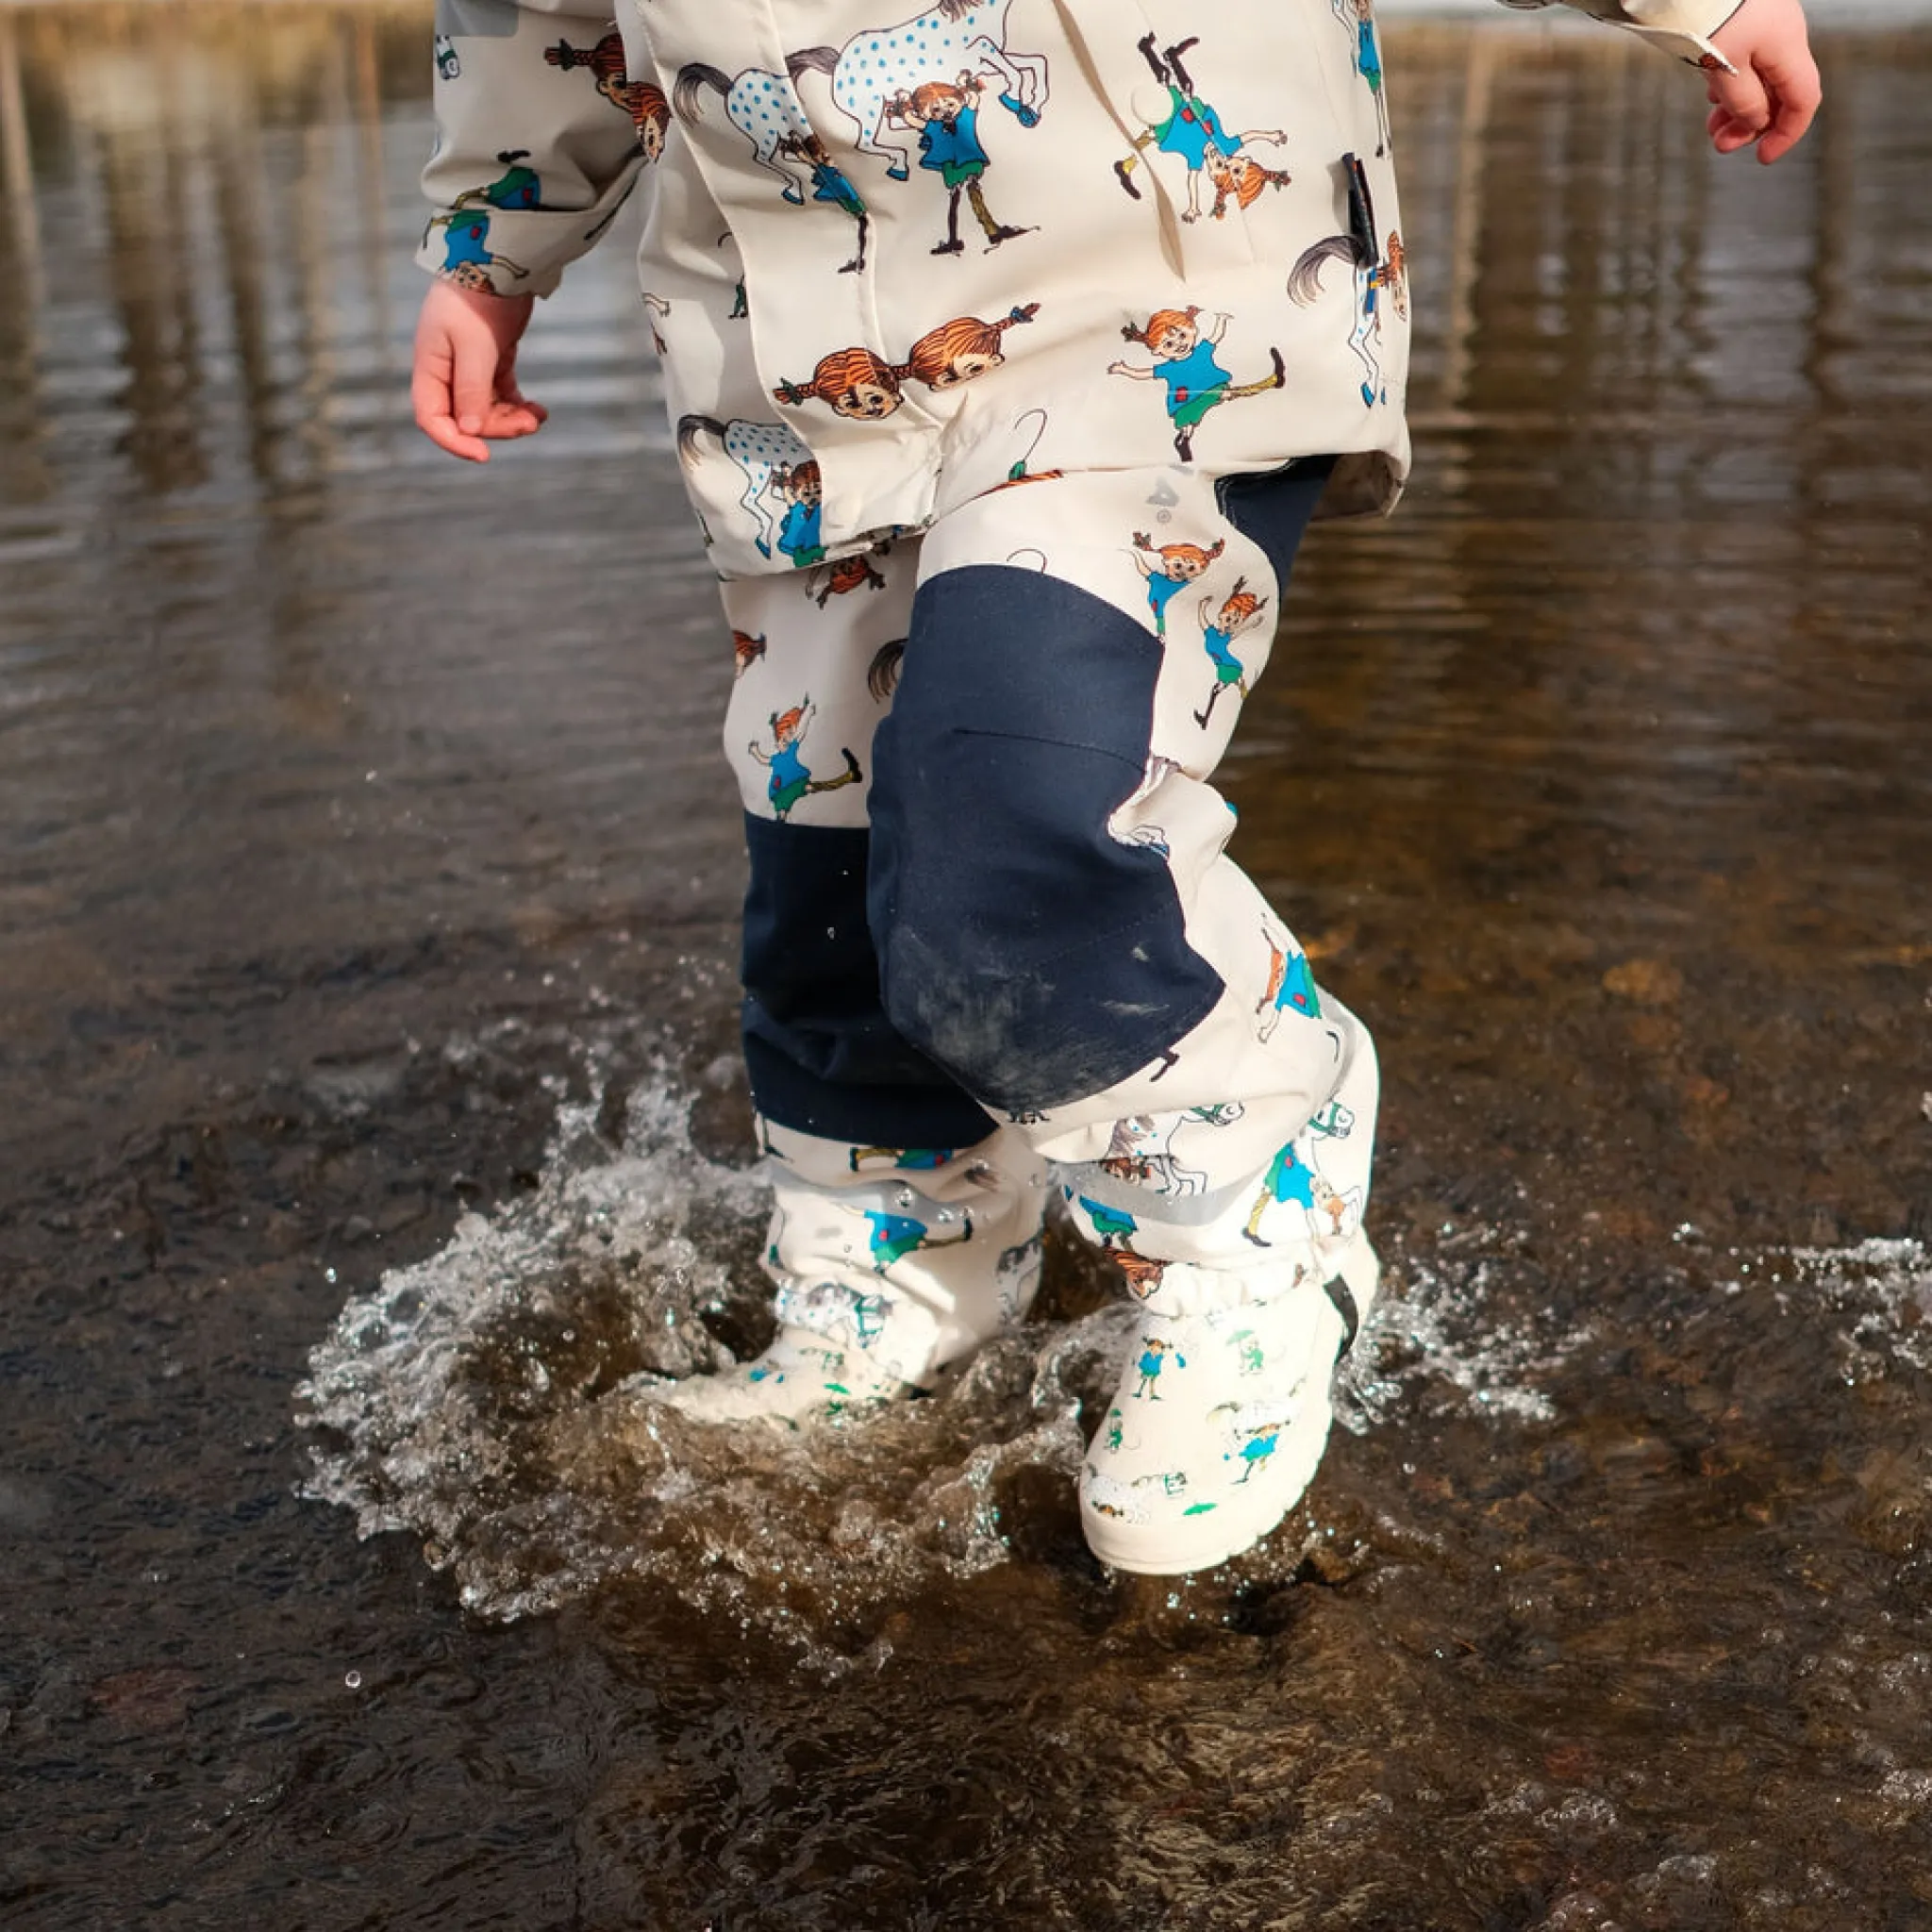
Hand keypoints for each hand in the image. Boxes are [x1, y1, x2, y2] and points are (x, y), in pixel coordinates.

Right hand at [411, 276, 546, 462]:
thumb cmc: (477, 297)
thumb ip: (472, 389)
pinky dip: (519, 405)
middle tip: (528, 425)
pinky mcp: (492, 359)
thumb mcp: (474, 346)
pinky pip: (503, 394)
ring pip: (487, 410)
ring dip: (511, 419)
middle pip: (465, 418)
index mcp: (430, 366)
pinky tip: (540, 410)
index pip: (431, 418)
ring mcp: (469, 365)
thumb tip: (471, 430)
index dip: (453, 441)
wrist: (498, 258)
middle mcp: (446, 370)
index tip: (483, 455)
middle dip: (496, 427)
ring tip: (537, 417)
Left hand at [1706, 0, 1819, 164]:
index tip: (1762, 158)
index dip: (1787, 133)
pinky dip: (1730, 83)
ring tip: (1711, 125)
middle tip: (1720, 144)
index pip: (1804, 99)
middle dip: (1751, 123)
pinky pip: (1746, 59)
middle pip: (1778, 92)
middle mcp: (1783, 35)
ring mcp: (1764, 25)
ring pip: (1758, 77)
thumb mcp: (1725, 68)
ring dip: (1736, 107)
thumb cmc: (1710, 14)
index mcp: (1788, 47)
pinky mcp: (1744, 20)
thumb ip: (1743, 101)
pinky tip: (1711, 93)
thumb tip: (1754, 121)